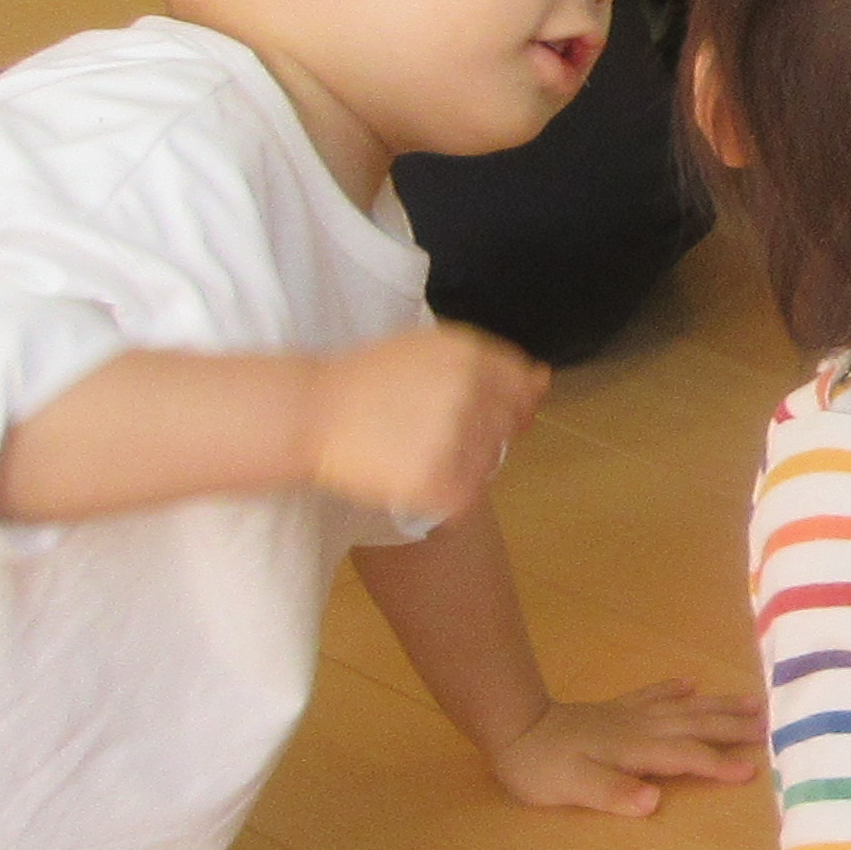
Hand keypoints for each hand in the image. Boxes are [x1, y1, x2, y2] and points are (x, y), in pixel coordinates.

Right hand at [306, 323, 548, 522]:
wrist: (307, 413)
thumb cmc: (364, 380)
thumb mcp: (428, 350)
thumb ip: (489, 365)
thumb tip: (544, 381)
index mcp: (471, 355)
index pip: (521, 387)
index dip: (507, 404)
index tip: (477, 413)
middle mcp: (471, 392)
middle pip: (506, 428)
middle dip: (479, 434)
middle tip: (428, 433)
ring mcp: (455, 437)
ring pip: (488, 465)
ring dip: (461, 466)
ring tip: (412, 453)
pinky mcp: (438, 480)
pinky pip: (466, 499)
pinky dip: (445, 498)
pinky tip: (412, 477)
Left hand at [486, 678, 764, 816]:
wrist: (513, 728)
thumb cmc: (542, 768)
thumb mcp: (572, 788)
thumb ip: (613, 793)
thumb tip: (654, 800)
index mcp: (637, 749)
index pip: (687, 757)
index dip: (720, 764)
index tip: (754, 769)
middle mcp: (642, 728)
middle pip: (696, 726)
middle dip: (734, 727)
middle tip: (774, 725)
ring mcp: (630, 716)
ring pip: (685, 708)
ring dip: (719, 706)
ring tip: (753, 701)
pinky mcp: (616, 710)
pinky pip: (654, 695)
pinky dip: (675, 690)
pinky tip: (691, 684)